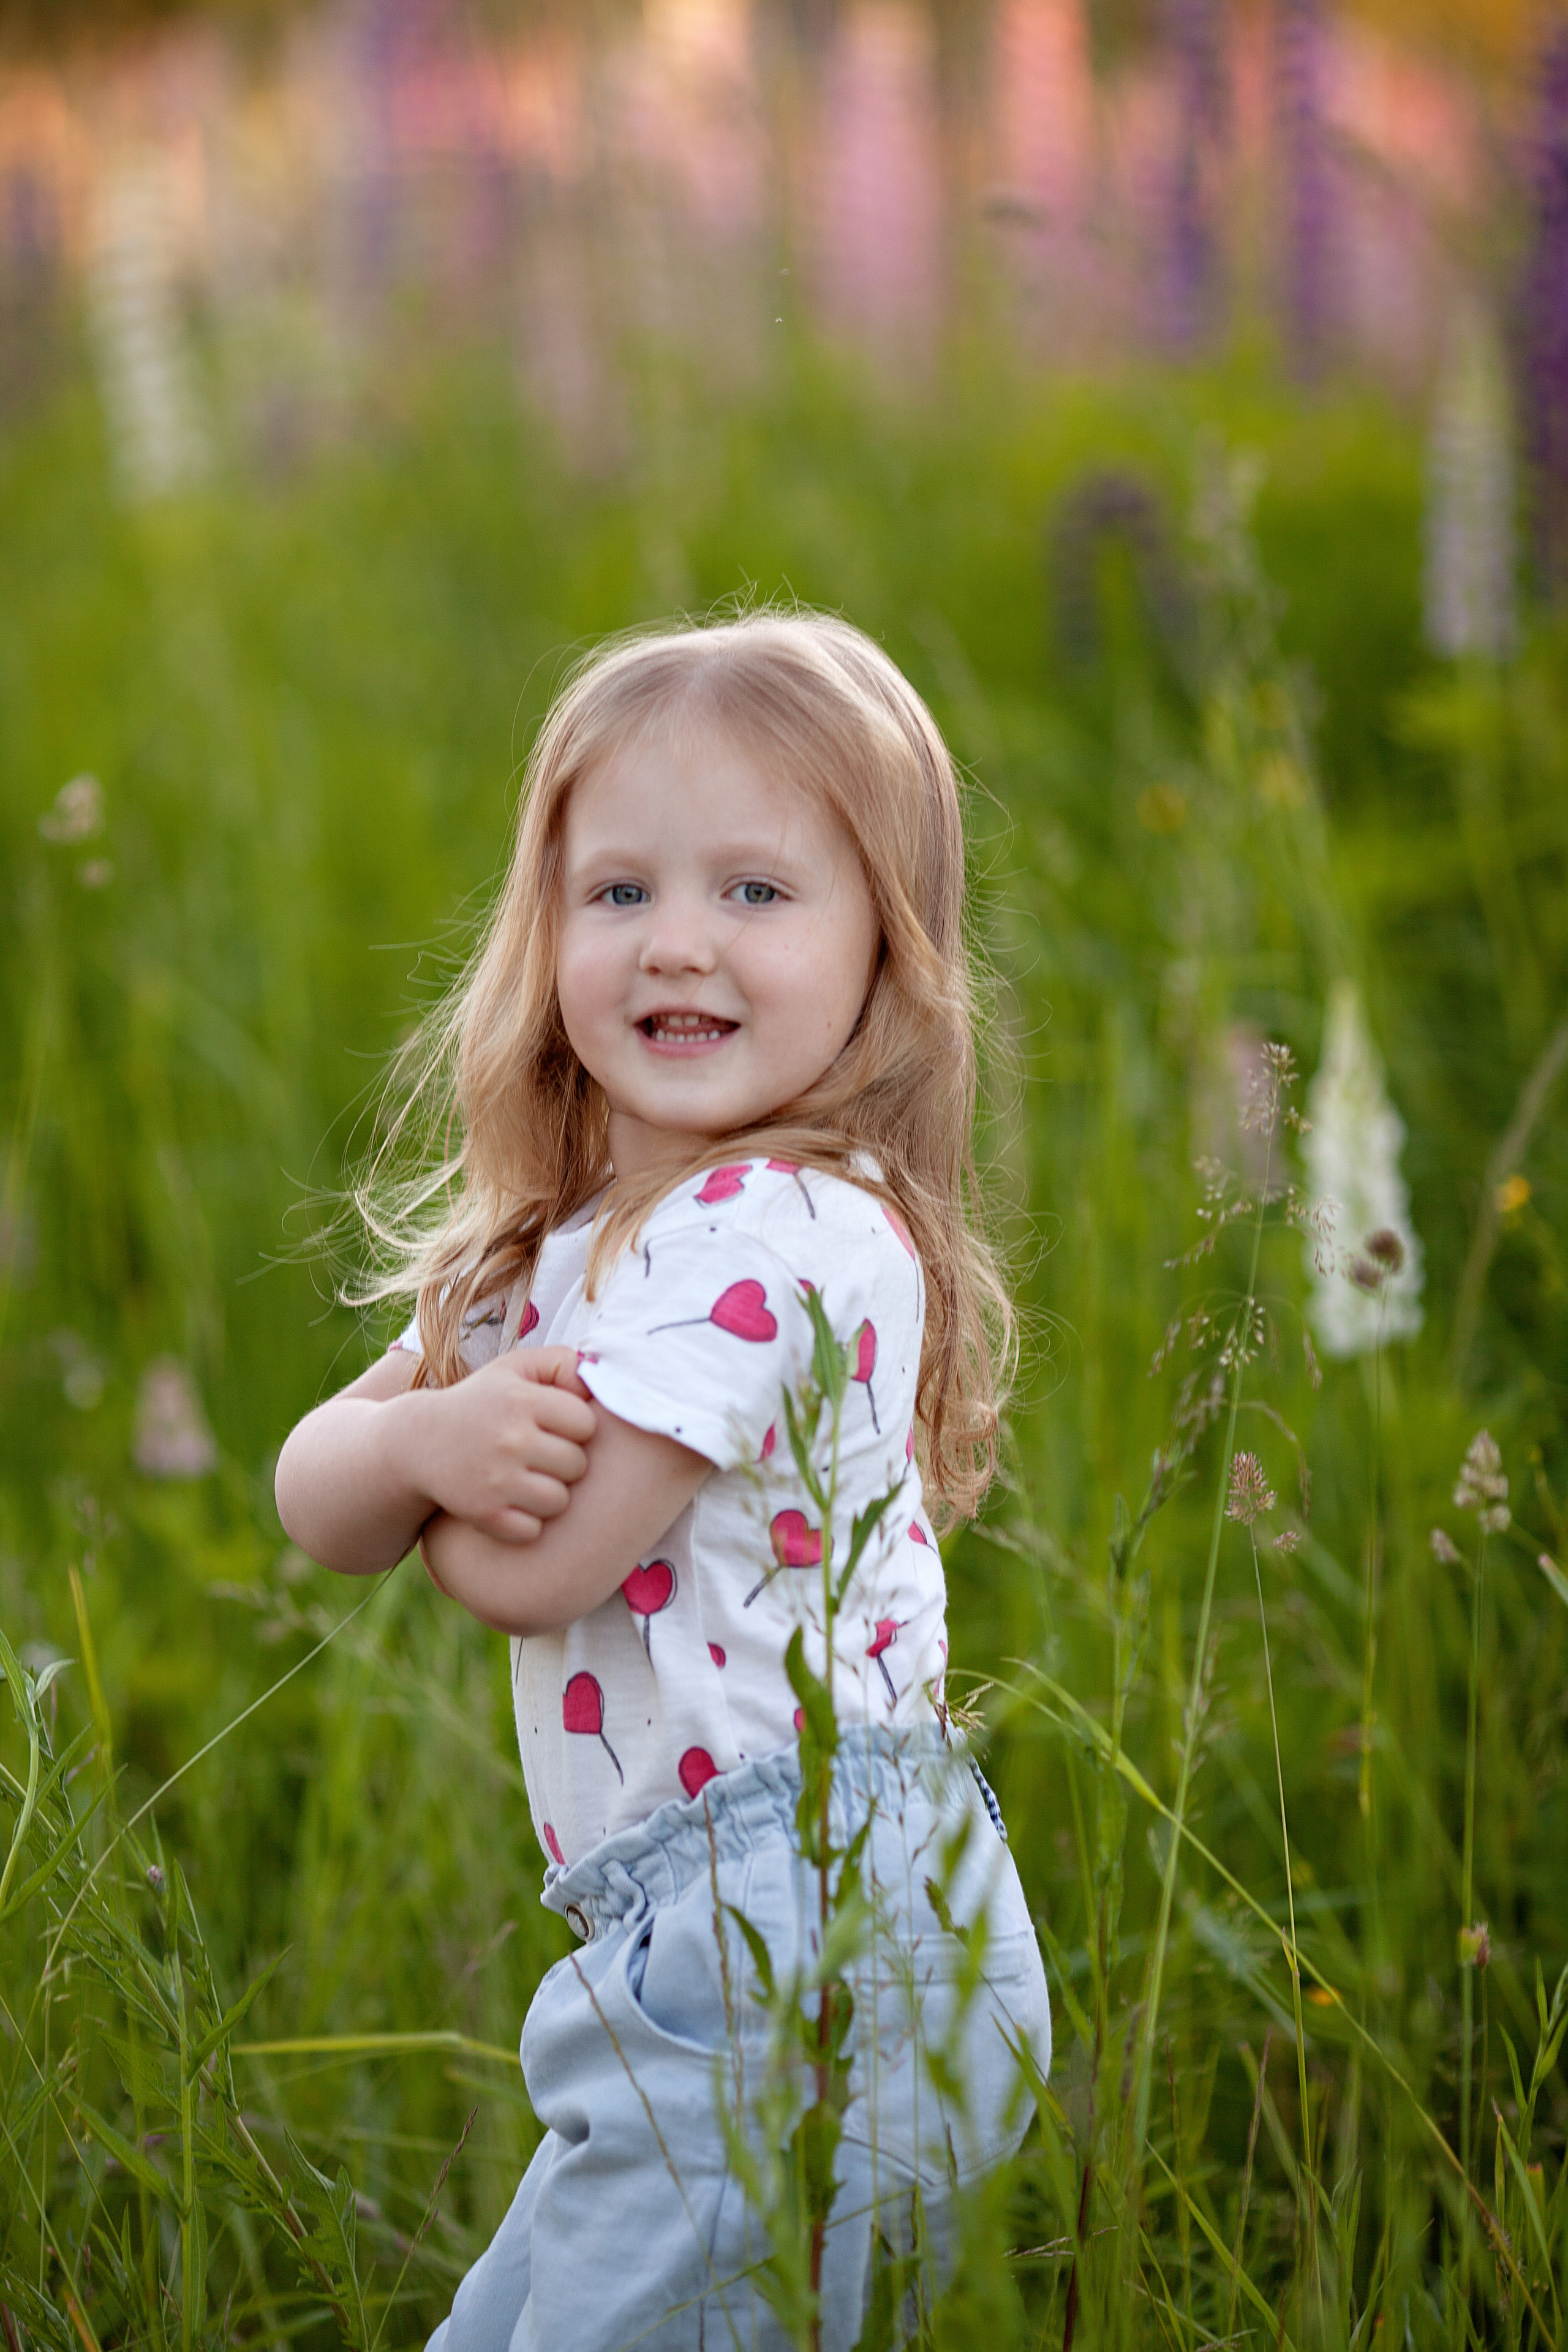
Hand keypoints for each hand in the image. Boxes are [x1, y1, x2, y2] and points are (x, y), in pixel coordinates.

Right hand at [410, 1347, 596, 1544]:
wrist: (418, 1443)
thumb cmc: (482, 1403)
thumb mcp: (515, 1368)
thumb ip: (562, 1363)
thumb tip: (597, 1382)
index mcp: (522, 1399)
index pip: (586, 1424)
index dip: (575, 1428)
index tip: (555, 1428)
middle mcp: (510, 1438)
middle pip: (577, 1465)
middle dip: (564, 1463)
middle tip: (538, 1457)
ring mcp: (496, 1479)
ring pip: (559, 1501)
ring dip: (548, 1495)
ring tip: (526, 1480)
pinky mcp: (484, 1514)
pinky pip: (532, 1530)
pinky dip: (524, 1523)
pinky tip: (509, 1504)